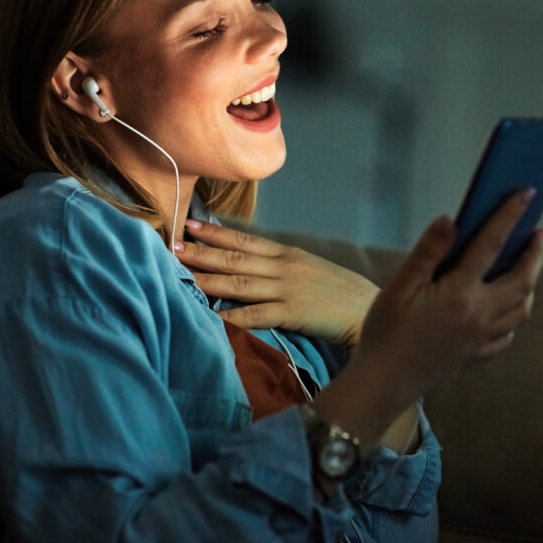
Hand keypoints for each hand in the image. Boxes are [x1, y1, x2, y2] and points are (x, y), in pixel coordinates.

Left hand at [173, 221, 378, 347]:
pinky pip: (254, 315)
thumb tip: (253, 264)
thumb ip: (282, 265)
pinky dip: (230, 317)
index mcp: (287, 254)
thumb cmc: (340, 293)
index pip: (244, 240)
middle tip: (172, 246)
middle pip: (235, 258)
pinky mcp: (292, 312)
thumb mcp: (311, 269)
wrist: (370, 309)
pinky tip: (210, 317)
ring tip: (182, 275)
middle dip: (202, 252)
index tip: (189, 225)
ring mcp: (287, 288)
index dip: (215, 233)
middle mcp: (284, 266)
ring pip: (239, 282)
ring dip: (207, 279)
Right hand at [346, 189, 542, 415]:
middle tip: (539, 234)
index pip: (491, 245)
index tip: (526, 193)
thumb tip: (451, 220)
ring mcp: (482, 338)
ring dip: (530, 284)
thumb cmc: (386, 330)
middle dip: (534, 254)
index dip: (509, 216)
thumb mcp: (399, 285)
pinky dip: (513, 316)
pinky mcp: (476, 356)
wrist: (384, 382)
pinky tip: (507, 309)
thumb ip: (428, 252)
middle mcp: (480, 314)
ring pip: (521, 309)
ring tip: (527, 267)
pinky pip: (507, 335)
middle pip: (522, 280)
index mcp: (460, 292)